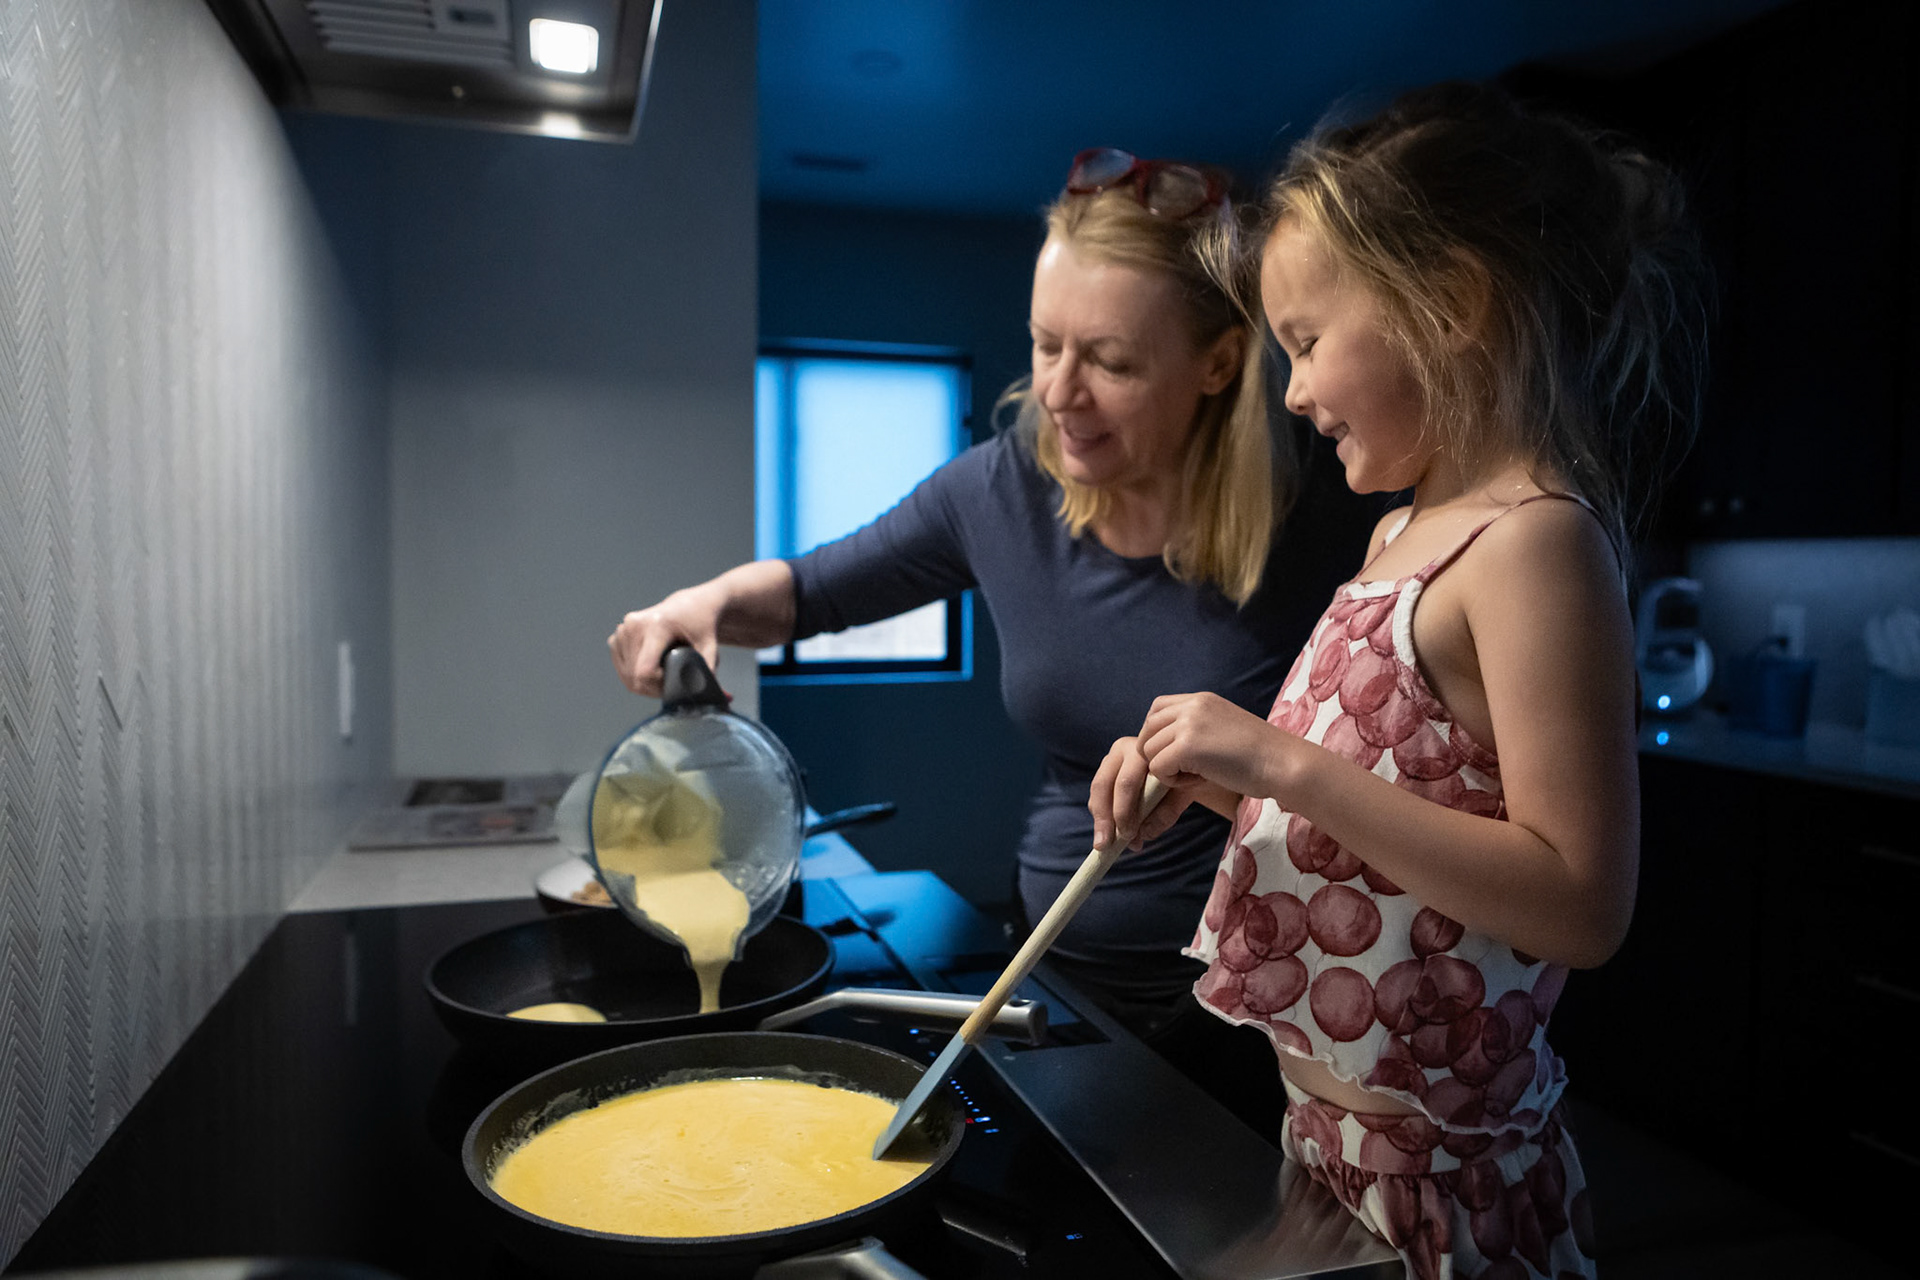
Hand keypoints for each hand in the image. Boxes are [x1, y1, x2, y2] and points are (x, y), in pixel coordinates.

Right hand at [607, 584, 723, 697]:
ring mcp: (623, 629)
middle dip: (651, 688)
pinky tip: (650, 667)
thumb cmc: (701, 625)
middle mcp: (634, 625)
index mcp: (656, 626)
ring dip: (641, 682)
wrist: (689, 605)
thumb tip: (714, 696)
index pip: (644, 671)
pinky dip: (632, 673)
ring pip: (625, 674)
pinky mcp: (617, 635)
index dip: (657, 687)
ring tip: (662, 675)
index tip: (673, 685)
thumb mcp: (710, 646)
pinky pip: (620, 666)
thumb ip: (708, 670)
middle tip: (670, 685)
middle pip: (633, 676)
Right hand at [1091, 736, 1194, 851]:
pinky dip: (1101, 817)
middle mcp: (1123, 749)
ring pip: (1097, 791)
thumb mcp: (1182, 795)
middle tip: (1106, 845)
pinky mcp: (1104, 771)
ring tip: (1104, 844)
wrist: (1181, 766)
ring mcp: (1111, 758)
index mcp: (1144, 751)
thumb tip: (1143, 834)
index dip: (1124, 811)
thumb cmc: (1183, 780)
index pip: (1126, 783)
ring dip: (1100, 820)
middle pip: (1104, 785)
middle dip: (1105, 818)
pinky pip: (1096, 797)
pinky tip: (1110, 834)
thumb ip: (1166, 813)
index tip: (1128, 836)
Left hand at [1138, 692, 1290, 802]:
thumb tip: (1163, 744)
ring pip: (1148, 750)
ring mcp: (1188, 724)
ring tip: (1197, 775)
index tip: (1177, 754)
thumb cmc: (1259, 755)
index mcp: (1201, 699)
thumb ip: (1195, 727)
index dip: (1158, 735)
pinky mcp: (1187, 747)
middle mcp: (1192, 706)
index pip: (1157, 709)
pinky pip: (1158, 768)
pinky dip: (1173, 781)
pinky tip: (1199, 780)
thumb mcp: (1223, 727)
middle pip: (1147, 729)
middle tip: (1186, 769)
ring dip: (1167, 769)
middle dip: (1157, 754)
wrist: (1282, 763)